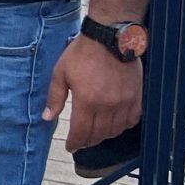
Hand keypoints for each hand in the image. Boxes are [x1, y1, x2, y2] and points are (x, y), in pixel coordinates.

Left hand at [46, 30, 143, 152]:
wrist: (110, 37)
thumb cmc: (82, 53)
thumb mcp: (61, 73)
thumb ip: (55, 98)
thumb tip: (47, 118)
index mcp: (86, 101)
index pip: (81, 132)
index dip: (75, 143)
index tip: (70, 146)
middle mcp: (107, 106)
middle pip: (98, 135)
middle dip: (87, 141)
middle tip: (81, 142)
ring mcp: (124, 103)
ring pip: (115, 131)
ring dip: (103, 136)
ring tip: (95, 134)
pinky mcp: (136, 97)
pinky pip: (131, 121)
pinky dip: (122, 127)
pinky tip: (114, 125)